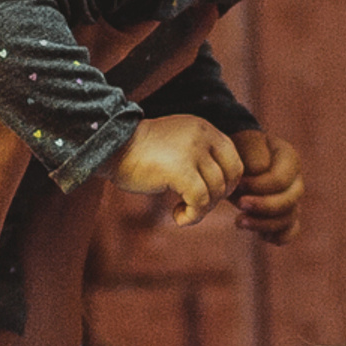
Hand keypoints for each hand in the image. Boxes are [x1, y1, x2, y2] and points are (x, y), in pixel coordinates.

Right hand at [113, 112, 244, 226]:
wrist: (111, 147)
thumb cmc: (140, 153)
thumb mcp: (177, 144)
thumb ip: (200, 155)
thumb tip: (221, 188)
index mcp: (203, 128)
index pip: (234, 159)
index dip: (227, 183)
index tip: (208, 195)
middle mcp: (202, 136)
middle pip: (231, 175)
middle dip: (218, 197)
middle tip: (196, 204)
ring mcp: (193, 152)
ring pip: (216, 190)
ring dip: (202, 209)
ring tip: (182, 212)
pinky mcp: (180, 170)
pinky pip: (200, 201)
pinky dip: (193, 216)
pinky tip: (177, 217)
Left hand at [231, 129, 303, 244]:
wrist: (238, 157)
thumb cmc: (240, 148)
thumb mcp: (244, 143)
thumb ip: (253, 153)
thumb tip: (261, 170)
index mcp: (289, 159)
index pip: (281, 180)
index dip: (259, 186)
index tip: (238, 185)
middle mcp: (295, 180)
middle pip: (290, 201)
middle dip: (263, 206)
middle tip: (239, 204)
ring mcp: (292, 200)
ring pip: (288, 219)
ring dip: (264, 224)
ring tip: (239, 222)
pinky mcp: (285, 215)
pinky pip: (290, 231)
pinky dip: (278, 236)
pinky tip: (261, 236)